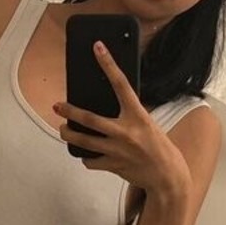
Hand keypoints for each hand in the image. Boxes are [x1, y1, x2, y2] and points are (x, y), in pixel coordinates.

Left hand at [54, 40, 191, 198]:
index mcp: (138, 116)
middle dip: (70, 111)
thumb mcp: (147, 124)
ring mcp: (118, 150)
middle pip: (90, 119)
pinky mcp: (113, 166)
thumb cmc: (158, 147)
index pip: (121, 84)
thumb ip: (129, 115)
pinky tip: (87, 155)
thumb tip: (108, 107)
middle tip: (57, 105)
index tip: (98, 48)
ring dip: (68, 134)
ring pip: (83, 141)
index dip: (108, 64)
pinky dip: (87, 158)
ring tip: (62, 129)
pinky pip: (90, 161)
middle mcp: (126, 131)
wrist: (167, 176)